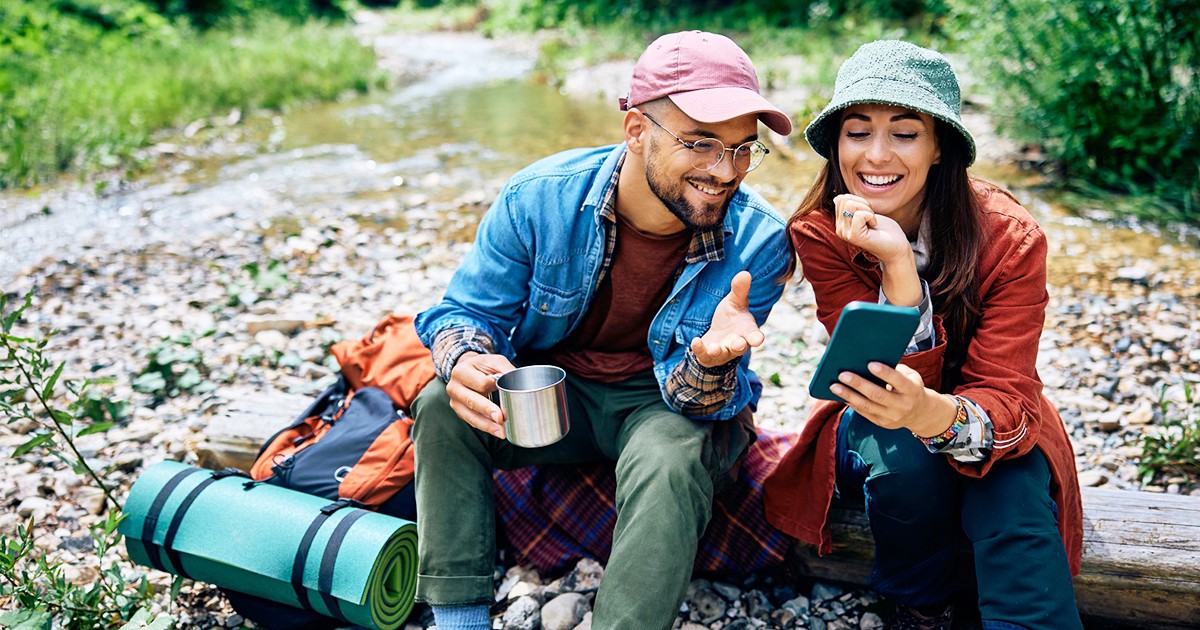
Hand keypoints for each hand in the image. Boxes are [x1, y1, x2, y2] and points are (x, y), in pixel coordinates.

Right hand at [446, 352, 515, 438]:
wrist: (467, 369)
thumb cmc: (483, 366)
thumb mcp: (495, 361)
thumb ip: (506, 370)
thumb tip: (519, 385)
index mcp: (461, 371)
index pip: (481, 383)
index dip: (494, 387)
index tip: (506, 390)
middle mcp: (454, 387)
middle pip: (472, 401)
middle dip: (488, 411)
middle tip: (500, 419)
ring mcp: (454, 401)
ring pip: (471, 416)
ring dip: (487, 425)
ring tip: (501, 432)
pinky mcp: (459, 411)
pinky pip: (472, 421)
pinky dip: (484, 427)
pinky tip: (495, 430)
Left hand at [691, 270, 764, 367]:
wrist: (717, 333)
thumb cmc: (731, 317)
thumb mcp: (734, 302)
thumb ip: (740, 290)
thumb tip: (745, 273)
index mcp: (746, 331)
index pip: (753, 335)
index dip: (756, 338)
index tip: (757, 339)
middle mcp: (736, 344)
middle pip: (739, 348)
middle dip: (738, 346)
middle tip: (738, 343)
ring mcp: (722, 352)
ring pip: (722, 355)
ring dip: (718, 351)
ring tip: (714, 348)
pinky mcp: (708, 356)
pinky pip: (704, 356)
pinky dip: (700, 350)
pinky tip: (695, 341)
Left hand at [829, 361, 953, 434]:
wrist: (920, 413)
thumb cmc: (910, 387)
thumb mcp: (911, 376)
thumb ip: (895, 369)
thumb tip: (869, 361)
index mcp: (912, 390)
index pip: (898, 381)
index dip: (885, 373)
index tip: (870, 364)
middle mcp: (902, 405)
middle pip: (877, 395)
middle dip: (858, 384)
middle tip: (842, 374)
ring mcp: (891, 417)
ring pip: (867, 406)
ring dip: (848, 395)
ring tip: (834, 386)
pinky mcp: (881, 423)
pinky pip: (863, 412)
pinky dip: (851, 402)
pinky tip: (840, 394)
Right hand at [833, 194, 921, 306]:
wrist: (896, 246)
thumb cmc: (883, 230)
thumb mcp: (864, 212)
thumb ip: (850, 206)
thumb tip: (837, 199)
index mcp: (840, 223)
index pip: (841, 199)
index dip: (859, 201)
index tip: (867, 214)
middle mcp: (840, 230)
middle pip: (845, 200)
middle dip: (863, 204)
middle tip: (871, 218)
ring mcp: (845, 234)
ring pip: (851, 204)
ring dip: (867, 210)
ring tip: (872, 222)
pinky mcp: (854, 237)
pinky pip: (860, 214)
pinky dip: (871, 216)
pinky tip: (873, 226)